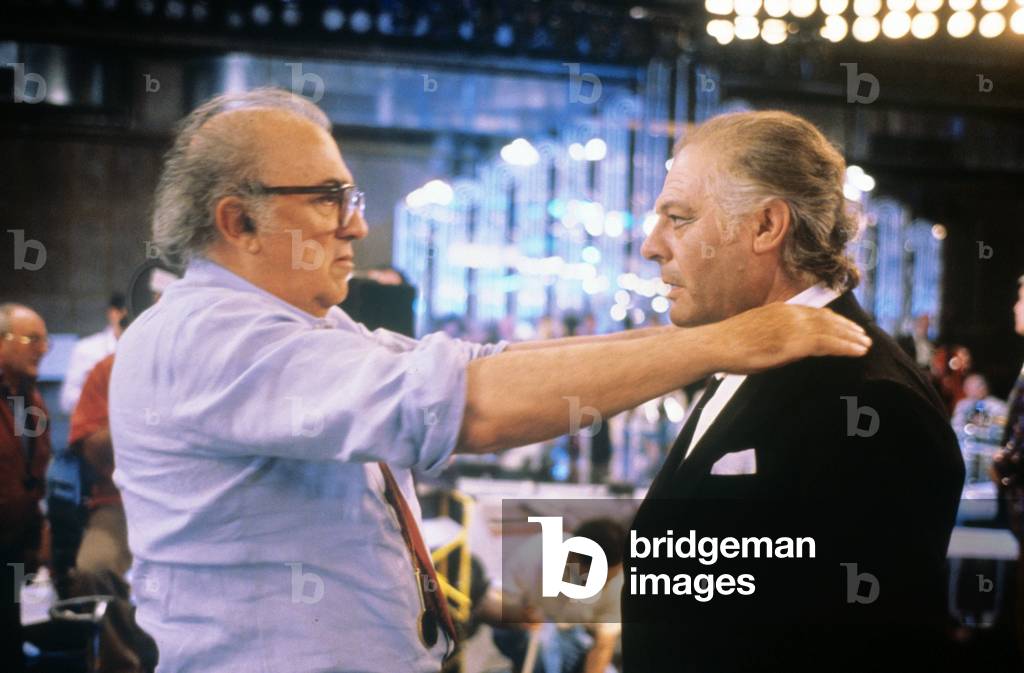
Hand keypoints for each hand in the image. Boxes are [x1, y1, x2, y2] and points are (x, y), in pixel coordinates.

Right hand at [707, 303, 870, 374]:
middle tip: (863, 336)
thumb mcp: (757, 332)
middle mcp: (790, 313)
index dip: (834, 320)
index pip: (814, 313)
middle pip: (827, 319)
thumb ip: (776, 334)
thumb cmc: (729, 344)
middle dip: (848, 328)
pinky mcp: (794, 341)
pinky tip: (858, 352)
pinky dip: (846, 347)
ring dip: (851, 337)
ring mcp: (793, 326)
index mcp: (781, 309)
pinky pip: (827, 343)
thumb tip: (788, 344)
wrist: (716, 345)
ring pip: (832, 330)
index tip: (846, 327)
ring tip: (865, 345)